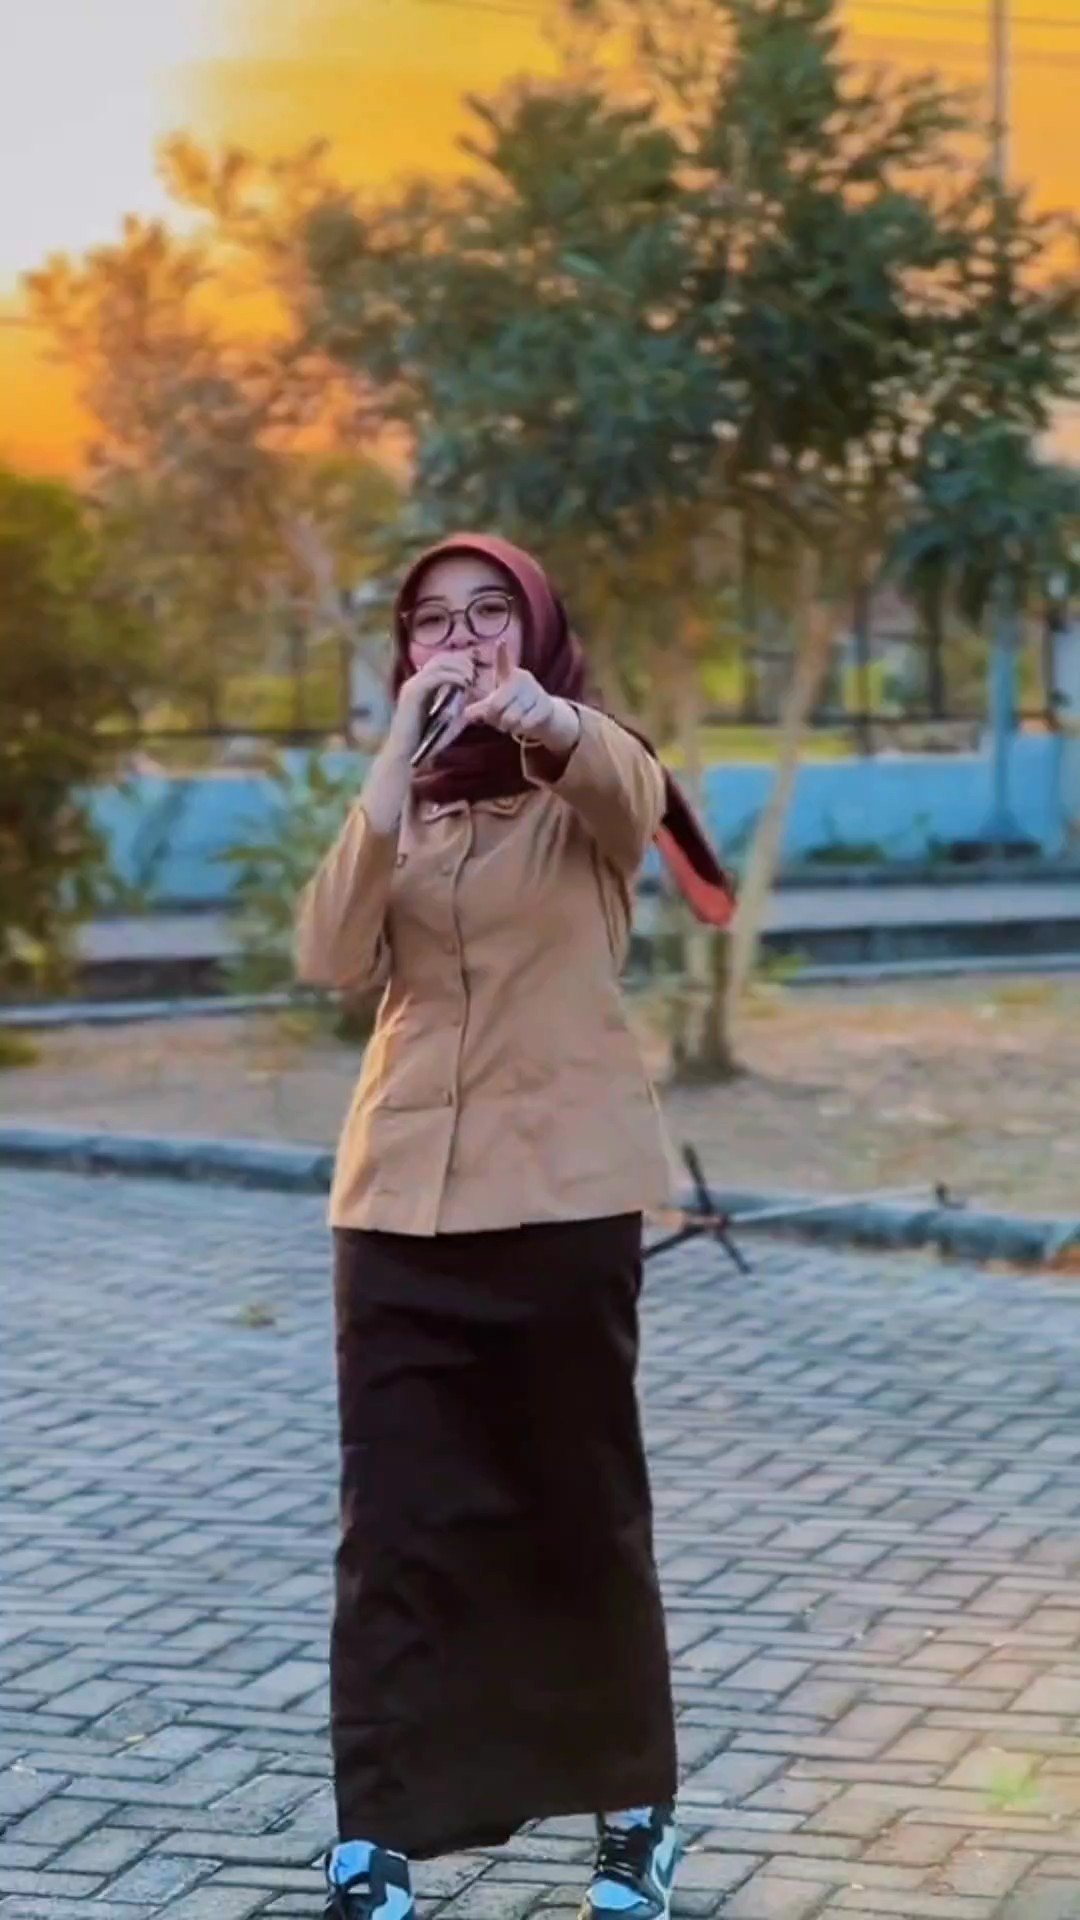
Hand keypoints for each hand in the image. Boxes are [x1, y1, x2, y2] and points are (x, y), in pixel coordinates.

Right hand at [386, 654, 475, 760]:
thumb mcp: (450, 718)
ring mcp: (412, 685)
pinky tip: (463, 684)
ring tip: (470, 680)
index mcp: (423, 684)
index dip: (460, 662)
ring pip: (439, 664)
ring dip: (458, 668)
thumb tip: (473, 692)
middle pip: (442, 658)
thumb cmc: (428, 740)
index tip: (475, 674)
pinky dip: (452, 677)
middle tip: (474, 675)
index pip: (442, 661)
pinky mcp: (412, 693)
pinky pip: (435, 677)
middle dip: (462, 662)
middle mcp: (416, 680)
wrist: (408, 755)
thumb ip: (459, 704)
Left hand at [462, 642, 580, 755]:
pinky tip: (524, 724)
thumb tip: (465, 715)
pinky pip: (526, 723)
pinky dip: (521, 729)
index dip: (502, 652)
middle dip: (494, 719)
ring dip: (507, 726)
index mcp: (507, 674)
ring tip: (512, 723)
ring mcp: (535, 690)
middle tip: (499, 720)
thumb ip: (480, 709)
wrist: (542, 715)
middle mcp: (522, 678)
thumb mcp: (494, 704)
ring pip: (511, 717)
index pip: (502, 662)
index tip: (501, 641)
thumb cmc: (512, 706)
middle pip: (496, 705)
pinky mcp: (545, 704)